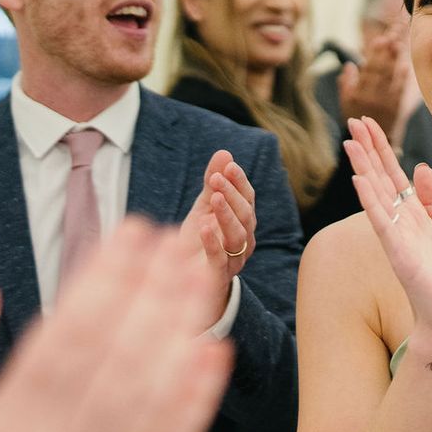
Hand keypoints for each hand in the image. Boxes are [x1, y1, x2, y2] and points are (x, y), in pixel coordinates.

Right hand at [0, 221, 230, 431]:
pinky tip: (210, 359)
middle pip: (125, 354)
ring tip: (202, 278)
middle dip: (155, 287)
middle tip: (181, 235)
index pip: (72, 334)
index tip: (131, 231)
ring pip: (156, 395)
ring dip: (183, 330)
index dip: (107, 276)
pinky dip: (195, 403)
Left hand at [180, 149, 255, 326]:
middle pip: (246, 214)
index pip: (248, 198)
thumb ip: (213, 183)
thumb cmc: (197, 241)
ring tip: (214, 198)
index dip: (240, 182)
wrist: (183, 279)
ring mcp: (235, 259)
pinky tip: (204, 227)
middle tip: (217, 178)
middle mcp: (244, 239)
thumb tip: (224, 152)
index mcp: (243, 221)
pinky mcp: (219, 275)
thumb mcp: (203, 208)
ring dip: (227, 214)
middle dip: (233, 194)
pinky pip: (220, 259)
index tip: (228, 166)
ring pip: (238, 235)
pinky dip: (213, 243)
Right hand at [339, 27, 408, 136]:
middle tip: (394, 32)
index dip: (374, 53)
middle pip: (380, 69)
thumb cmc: (357, 117)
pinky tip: (405, 66)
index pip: (367, 69)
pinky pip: (399, 91)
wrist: (372, 141)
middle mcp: (370, 97)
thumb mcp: (345, 102)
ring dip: (395, 59)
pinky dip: (402, 78)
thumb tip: (350, 65)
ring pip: (390, 77)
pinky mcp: (396, 108)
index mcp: (356, 93)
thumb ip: (346, 84)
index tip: (380, 38)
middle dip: (386, 50)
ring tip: (400, 41)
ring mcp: (384, 103)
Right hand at [344, 115, 431, 347]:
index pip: (393, 175)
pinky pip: (382, 222)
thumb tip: (420, 168)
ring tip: (351, 142)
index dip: (382, 149)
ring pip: (376, 195)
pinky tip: (360, 181)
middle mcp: (401, 223)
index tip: (369, 124)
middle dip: (369, 149)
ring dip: (363, 168)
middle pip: (380, 178)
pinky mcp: (399, 253)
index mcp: (414, 216)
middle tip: (353, 121)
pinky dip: (371, 201)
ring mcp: (397, 237)